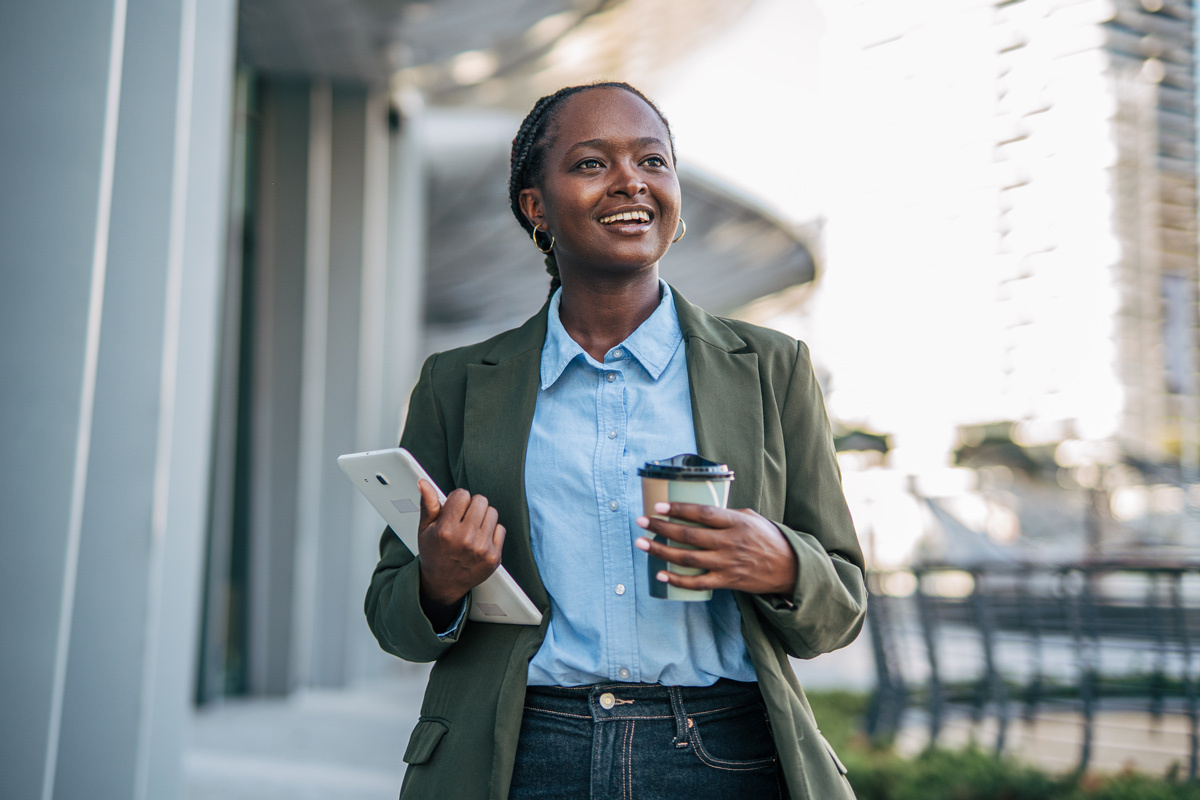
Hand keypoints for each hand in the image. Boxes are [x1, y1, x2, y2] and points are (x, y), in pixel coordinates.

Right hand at [416, 480, 505, 627]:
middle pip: (480, 500)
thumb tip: (424, 483)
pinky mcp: (494, 557)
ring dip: (483, 517)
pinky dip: (492, 531)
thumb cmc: (434, 553)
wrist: (443, 583)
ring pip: (492, 512)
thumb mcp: (425, 529)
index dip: (457, 500)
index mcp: (446, 530)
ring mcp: (482, 549)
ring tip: (472, 529)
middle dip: (471, 506)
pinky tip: (480, 540)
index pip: (462, 494)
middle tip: (463, 519)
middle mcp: (465, 539)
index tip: (453, 510)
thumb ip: (428, 504)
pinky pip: (500, 528)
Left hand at [635, 502, 796, 595]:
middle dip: (662, 528)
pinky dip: (677, 580)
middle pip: (689, 535)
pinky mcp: (727, 582)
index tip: (659, 505)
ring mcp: (728, 564)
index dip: (679, 509)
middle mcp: (730, 543)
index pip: (703, 513)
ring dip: (661, 551)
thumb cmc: (769, 539)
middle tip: (642, 522)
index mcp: (736, 523)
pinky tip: (660, 574)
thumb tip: (700, 511)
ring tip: (642, 544)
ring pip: (688, 559)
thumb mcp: (752, 518)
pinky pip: (697, 583)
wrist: (790, 569)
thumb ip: (727, 515)